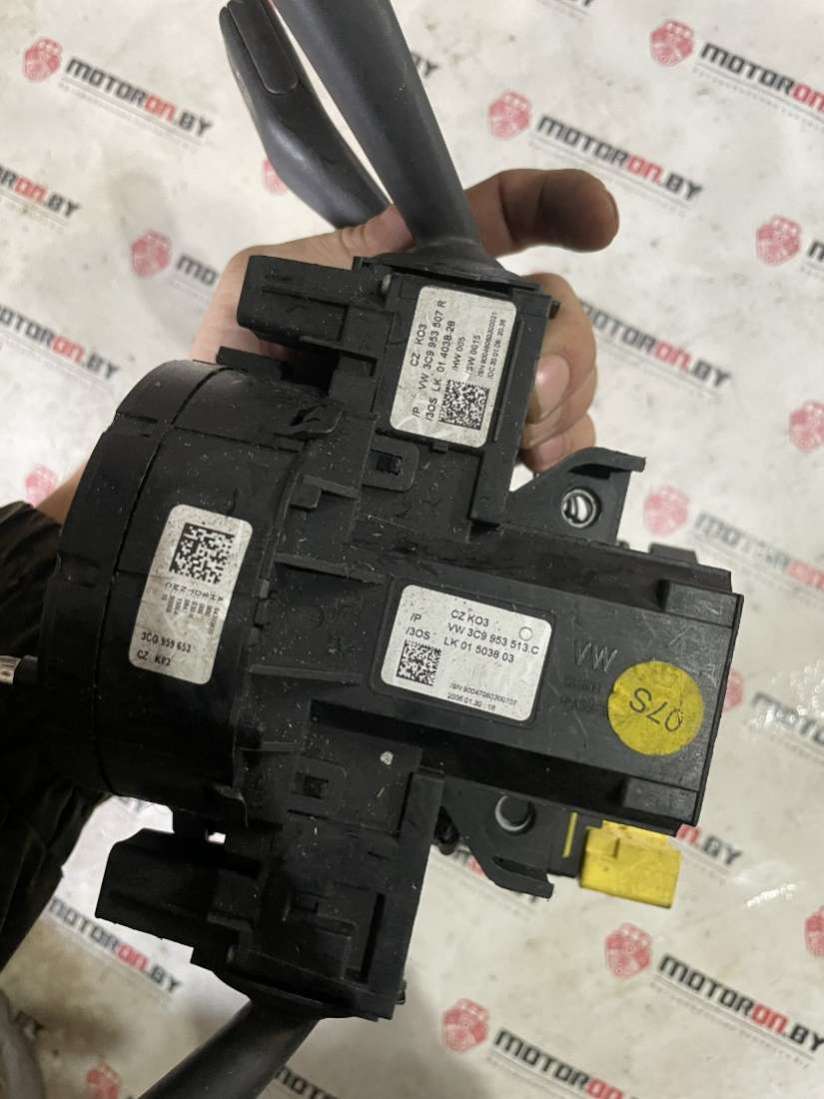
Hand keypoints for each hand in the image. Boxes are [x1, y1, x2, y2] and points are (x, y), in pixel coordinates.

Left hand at [193, 169, 616, 470]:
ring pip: (561, 376)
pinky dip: (562, 446)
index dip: (556, 206)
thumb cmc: (240, 362)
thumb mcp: (268, 285)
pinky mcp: (473, 451)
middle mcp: (458, 329)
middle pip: (551, 310)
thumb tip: (408, 224)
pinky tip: (543, 464)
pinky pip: (545, 439)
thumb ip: (336, 254)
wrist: (233, 457)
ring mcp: (472, 393)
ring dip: (568, 398)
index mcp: (420, 274)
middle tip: (540, 386)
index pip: (500, 219)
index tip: (598, 224)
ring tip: (534, 434)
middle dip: (568, 339)